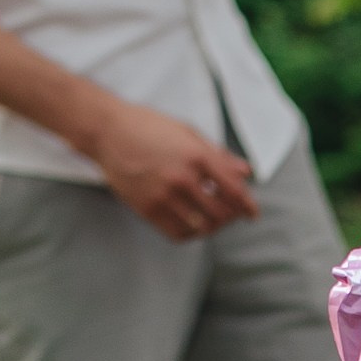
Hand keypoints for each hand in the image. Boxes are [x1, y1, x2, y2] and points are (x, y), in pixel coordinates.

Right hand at [82, 95, 256, 239]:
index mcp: (197, 156)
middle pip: (221, 212)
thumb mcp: (188, 132)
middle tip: (232, 216)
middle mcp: (182, 178)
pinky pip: (178, 232)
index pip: (233, 189)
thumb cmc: (150, 127)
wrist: (108, 131)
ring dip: (213, 227)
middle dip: (231, 217)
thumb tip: (246, 172)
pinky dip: (191, 233)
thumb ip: (218, 155)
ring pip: (201, 226)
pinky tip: (194, 225)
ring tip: (214, 220)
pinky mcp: (147, 208)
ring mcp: (163, 195)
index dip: (247, 205)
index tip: (252, 214)